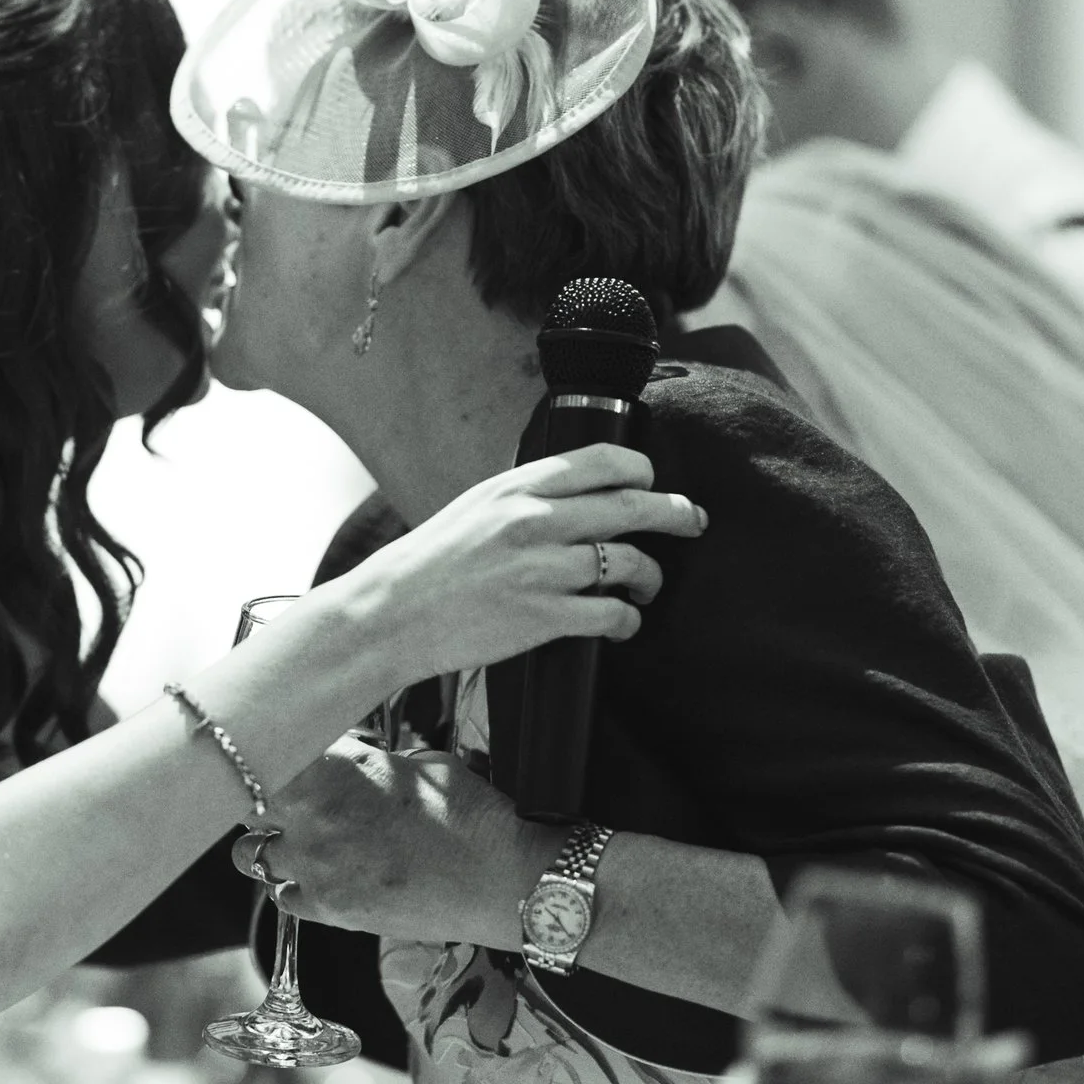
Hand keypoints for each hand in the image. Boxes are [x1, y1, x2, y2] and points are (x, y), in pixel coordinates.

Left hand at [239, 743, 535, 948]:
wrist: (502, 881)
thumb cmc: (472, 817)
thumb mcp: (424, 766)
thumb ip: (373, 764)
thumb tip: (358, 765)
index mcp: (337, 767)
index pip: (269, 749)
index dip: (273, 751)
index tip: (281, 751)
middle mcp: (314, 816)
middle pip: (244, 798)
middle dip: (257, 793)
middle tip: (280, 793)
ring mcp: (316, 867)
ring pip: (250, 853)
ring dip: (266, 842)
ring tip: (296, 839)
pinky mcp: (329, 910)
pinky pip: (283, 897)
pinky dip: (292, 886)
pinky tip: (318, 876)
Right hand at [353, 441, 704, 689]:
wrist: (390, 613)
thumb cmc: (431, 563)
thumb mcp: (476, 507)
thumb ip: (526, 497)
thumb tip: (578, 495)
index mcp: (518, 487)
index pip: (604, 461)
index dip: (642, 469)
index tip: (654, 481)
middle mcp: (535, 521)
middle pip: (633, 506)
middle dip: (675, 513)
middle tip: (693, 520)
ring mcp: (542, 570)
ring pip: (631, 563)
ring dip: (651, 576)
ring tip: (648, 585)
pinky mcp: (543, 618)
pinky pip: (612, 614)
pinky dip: (627, 620)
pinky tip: (623, 623)